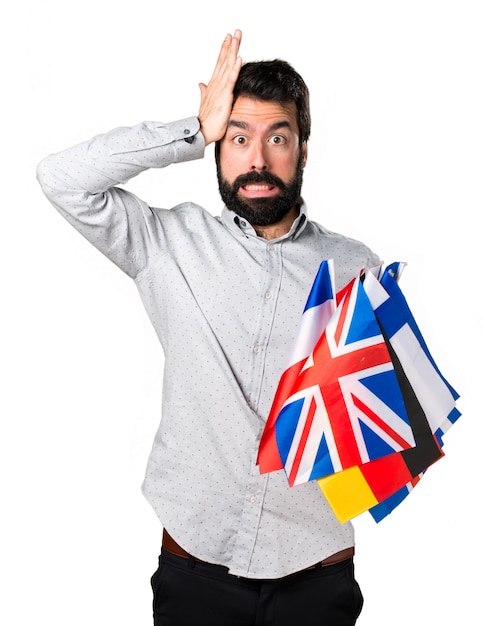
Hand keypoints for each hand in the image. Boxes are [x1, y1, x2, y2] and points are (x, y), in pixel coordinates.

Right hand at [198, 30, 242, 145]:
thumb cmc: (206, 121)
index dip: (224, 50)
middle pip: (224, 60)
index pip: (220, 63)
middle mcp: (216, 84)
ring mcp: (220, 89)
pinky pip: (230, 80)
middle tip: (236, 31)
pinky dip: (234, 69)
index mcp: (213, 85)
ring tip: (237, 37)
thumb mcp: (206, 103)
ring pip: (227, 66)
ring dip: (232, 51)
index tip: (229, 37)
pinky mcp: (224, 96)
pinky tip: (239, 58)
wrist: (203, 132)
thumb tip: (201, 84)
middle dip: (230, 45)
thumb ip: (204, 92)